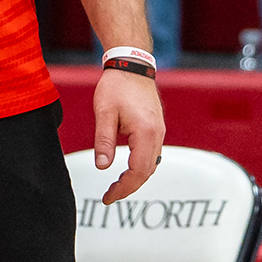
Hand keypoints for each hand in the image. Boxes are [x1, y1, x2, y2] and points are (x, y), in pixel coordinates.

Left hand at [93, 68, 164, 203]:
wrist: (132, 65)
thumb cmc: (117, 85)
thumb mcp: (104, 113)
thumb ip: (104, 141)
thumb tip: (102, 167)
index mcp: (145, 132)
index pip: (137, 172)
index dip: (123, 188)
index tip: (108, 197)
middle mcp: (157, 134)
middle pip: (147, 172)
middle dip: (129, 187)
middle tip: (110, 195)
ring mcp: (159, 131)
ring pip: (152, 165)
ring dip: (136, 178)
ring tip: (116, 186)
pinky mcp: (156, 128)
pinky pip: (152, 154)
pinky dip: (141, 167)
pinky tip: (128, 169)